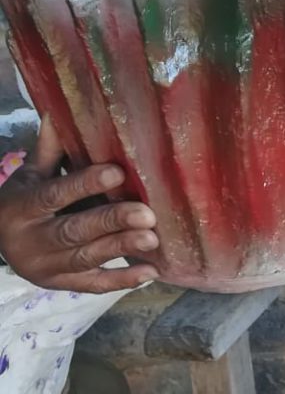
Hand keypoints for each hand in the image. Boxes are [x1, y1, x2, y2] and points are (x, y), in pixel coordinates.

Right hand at [0, 114, 158, 291]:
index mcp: (23, 207)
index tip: (117, 172)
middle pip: (74, 231)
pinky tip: (149, 271)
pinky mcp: (62, 285)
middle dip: (111, 222)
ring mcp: (47, 267)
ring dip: (121, 249)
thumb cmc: (23, 200)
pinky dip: (121, 280)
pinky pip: (93, 285)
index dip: (84, 184)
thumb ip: (51, 148)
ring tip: (152, 238)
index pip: (55, 194)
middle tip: (147, 214)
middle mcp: (32, 240)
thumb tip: (62, 108)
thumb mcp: (29, 174)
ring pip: (86, 259)